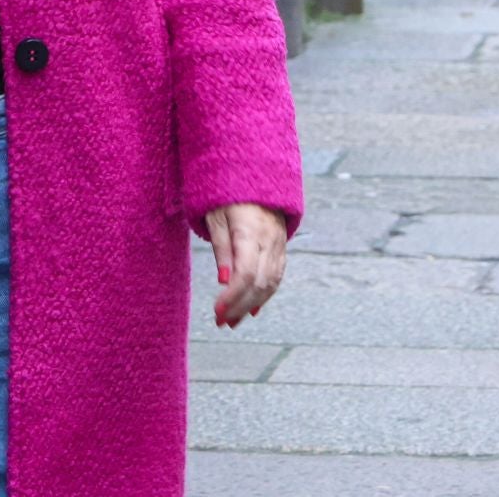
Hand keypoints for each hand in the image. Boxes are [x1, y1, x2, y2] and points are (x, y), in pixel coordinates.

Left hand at [205, 203, 287, 328]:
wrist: (255, 174)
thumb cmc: (227, 194)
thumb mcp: (216, 217)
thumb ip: (221, 249)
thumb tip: (224, 281)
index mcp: (251, 231)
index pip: (246, 273)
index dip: (233, 297)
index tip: (217, 312)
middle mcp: (270, 240)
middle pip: (259, 283)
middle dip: (240, 307)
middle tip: (220, 322)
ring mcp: (279, 244)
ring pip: (271, 283)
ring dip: (251, 305)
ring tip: (232, 321)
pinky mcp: (282, 247)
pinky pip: (276, 276)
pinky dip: (264, 295)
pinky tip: (251, 309)